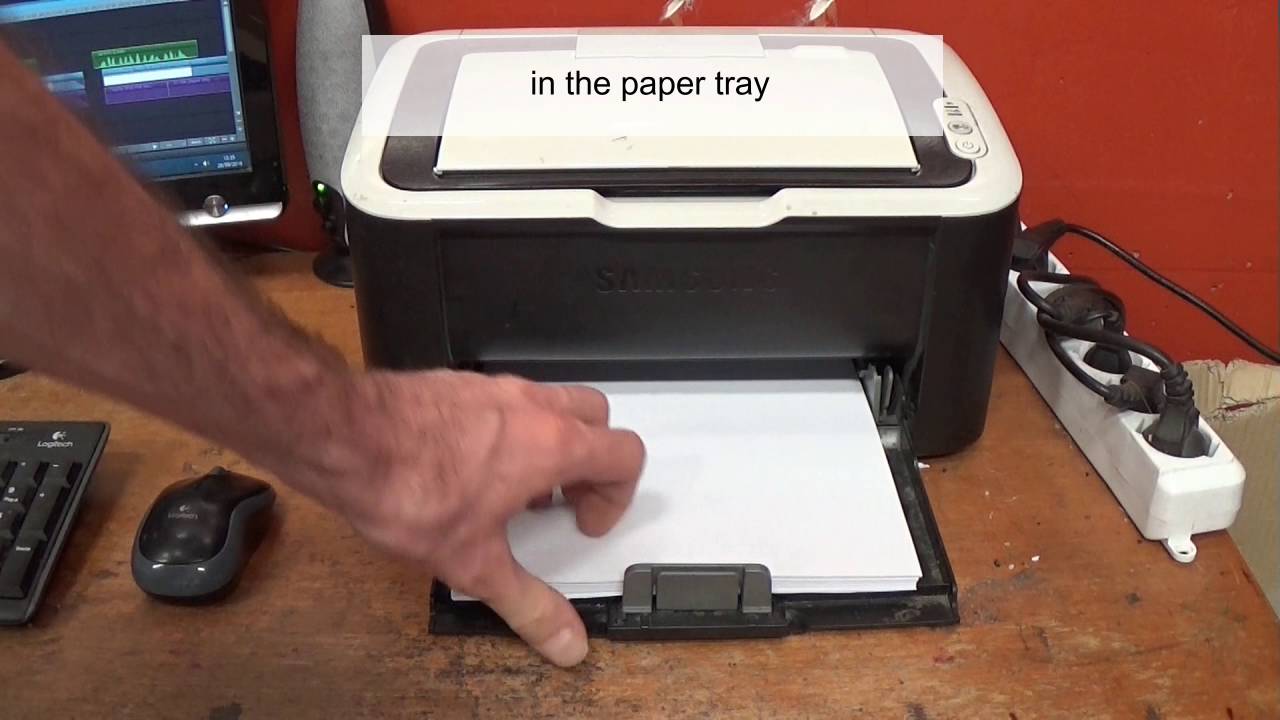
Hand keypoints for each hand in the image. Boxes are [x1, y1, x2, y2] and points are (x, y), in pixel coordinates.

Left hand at [324, 370, 644, 665]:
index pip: (625, 454)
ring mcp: (495, 388)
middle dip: (592, 462)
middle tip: (565, 499)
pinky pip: (506, 401)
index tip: (583, 522)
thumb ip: (528, 604)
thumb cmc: (408, 485)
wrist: (344, 437)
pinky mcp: (459, 385)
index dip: (615, 496)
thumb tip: (565, 638)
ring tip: (518, 488)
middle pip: (598, 419)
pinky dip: (510, 430)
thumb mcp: (475, 564)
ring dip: (553, 443)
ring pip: (552, 403)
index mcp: (553, 444)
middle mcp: (531, 406)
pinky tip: (472, 469)